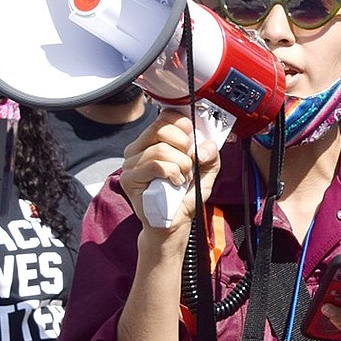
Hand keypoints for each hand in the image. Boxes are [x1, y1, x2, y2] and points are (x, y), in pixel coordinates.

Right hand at [119, 110, 219, 235]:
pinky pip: (155, 165)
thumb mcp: (206, 171)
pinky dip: (172, 173)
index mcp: (153, 141)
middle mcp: (139, 149)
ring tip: (183, 177)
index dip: (181, 124)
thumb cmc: (185, 196)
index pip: (164, 118)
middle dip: (183, 145)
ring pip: (160, 149)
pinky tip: (175, 182)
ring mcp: (131, 163)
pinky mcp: (129, 178)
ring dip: (181, 164)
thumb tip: (204, 147)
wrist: (174, 222)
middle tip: (189, 163)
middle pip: (161, 129)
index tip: (192, 139)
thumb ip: (210, 154)